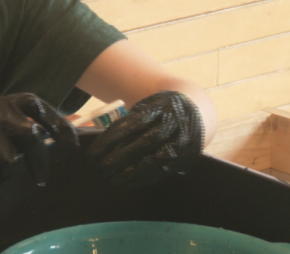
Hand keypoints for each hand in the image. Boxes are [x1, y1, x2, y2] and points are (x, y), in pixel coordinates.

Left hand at [87, 90, 203, 187]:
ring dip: (128, 173)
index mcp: (160, 108)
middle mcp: (173, 126)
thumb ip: (130, 120)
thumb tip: (104, 140)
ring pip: (151, 161)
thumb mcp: (148, 105)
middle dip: (117, 159)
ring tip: (109, 179)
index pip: (131, 125)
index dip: (110, 140)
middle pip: (141, 145)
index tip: (92, 153)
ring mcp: (180, 144)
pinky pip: (161, 172)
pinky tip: (126, 184)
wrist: (197, 111)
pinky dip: (142, 179)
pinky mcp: (183, 160)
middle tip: (97, 168)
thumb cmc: (162, 108)